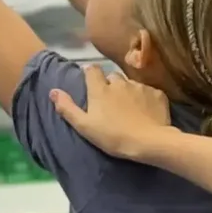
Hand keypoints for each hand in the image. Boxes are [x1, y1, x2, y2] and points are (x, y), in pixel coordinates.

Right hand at [51, 64, 172, 159]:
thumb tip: (53, 91)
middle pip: (113, 76)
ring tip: (130, 108)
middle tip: (111, 101)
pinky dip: (146, 98)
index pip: (92, 70)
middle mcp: (120, 83)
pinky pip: (149, 92)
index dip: (90, 74)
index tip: (91, 81)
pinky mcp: (157, 94)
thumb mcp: (85, 126)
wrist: (149, 142)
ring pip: (131, 84)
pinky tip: (146, 111)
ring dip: (128, 91)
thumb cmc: (113, 136)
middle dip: (110, 84)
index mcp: (100, 89)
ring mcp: (140, 87)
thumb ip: (67, 108)